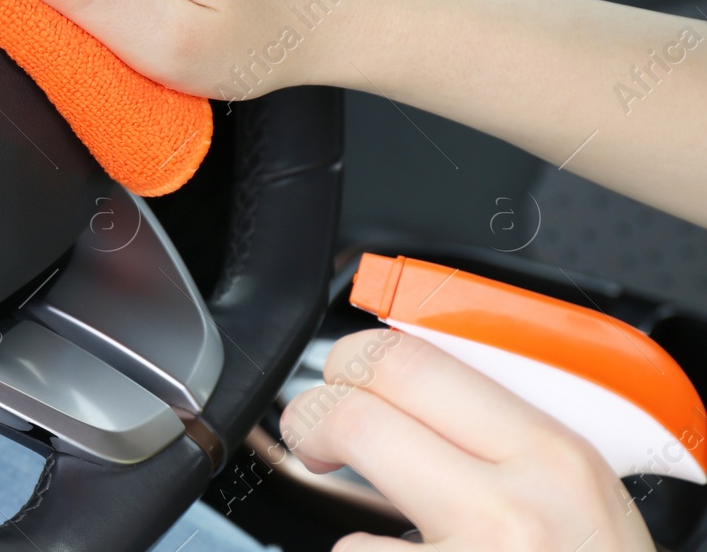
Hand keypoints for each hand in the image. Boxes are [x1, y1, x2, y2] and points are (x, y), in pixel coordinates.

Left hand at [281, 329, 653, 550]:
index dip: (354, 361)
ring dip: (350, 531)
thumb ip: (506, 433)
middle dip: (313, 420)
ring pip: (345, 522)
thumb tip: (407, 383)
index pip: (413, 362)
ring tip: (379, 538)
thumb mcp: (582, 492)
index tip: (344, 377)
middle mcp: (511, 512)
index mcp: (552, 457)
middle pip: (356, 418)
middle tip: (313, 439)